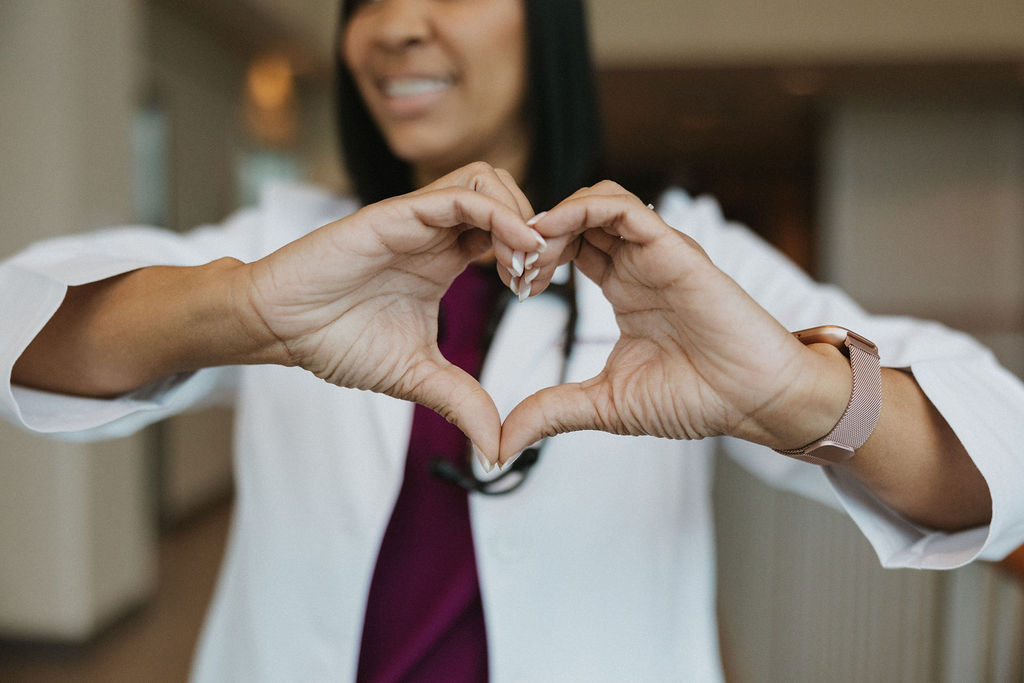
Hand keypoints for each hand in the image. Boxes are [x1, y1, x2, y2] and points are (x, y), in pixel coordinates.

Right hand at [243, 163, 544, 463]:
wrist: (279, 328)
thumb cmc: (334, 340)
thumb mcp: (416, 376)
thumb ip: (461, 402)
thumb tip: (495, 450)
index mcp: (444, 259)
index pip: (507, 231)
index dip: (533, 253)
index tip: (535, 292)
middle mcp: (435, 233)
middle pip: (506, 194)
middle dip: (535, 228)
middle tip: (534, 275)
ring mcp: (417, 219)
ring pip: (487, 179)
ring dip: (519, 214)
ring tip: (523, 263)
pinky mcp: (396, 215)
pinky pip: (460, 195)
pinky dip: (499, 215)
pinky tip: (516, 250)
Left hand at [499, 181, 850, 463]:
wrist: (754, 400)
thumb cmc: (695, 397)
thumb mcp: (605, 404)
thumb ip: (553, 411)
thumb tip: (503, 440)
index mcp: (624, 289)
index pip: (569, 249)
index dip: (534, 258)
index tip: (511, 286)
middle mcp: (638, 264)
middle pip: (575, 220)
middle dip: (534, 236)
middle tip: (512, 269)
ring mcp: (656, 252)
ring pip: (595, 202)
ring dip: (553, 219)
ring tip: (528, 252)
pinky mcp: (673, 248)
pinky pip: (621, 208)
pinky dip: (580, 210)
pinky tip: (551, 232)